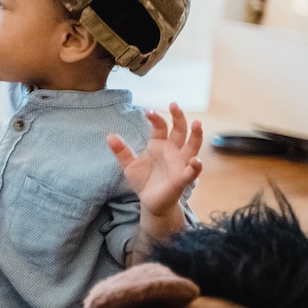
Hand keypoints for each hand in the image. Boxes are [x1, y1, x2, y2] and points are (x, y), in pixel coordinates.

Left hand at [108, 103, 203, 218]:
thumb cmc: (143, 180)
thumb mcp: (129, 165)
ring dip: (196, 135)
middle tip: (174, 105)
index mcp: (159, 145)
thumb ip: (121, 151)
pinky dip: (196, 166)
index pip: (160, 127)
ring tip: (197, 123)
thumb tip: (109, 136)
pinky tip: (196, 161)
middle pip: (180, 130)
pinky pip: (192, 172)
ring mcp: (180, 164)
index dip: (156, 118)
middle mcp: (173, 151)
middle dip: (179, 118)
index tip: (148, 112)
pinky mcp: (182, 179)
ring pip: (193, 146)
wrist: (150, 202)